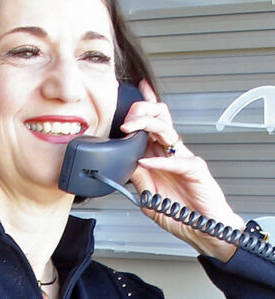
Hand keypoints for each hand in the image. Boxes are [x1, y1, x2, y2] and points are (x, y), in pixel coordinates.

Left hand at [120, 79, 243, 262]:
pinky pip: (176, 160)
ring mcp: (184, 158)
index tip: (135, 89)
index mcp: (158, 154)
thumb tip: (118, 161)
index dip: (144, 106)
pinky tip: (146, 162)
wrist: (203, 230)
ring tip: (130, 129)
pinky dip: (159, 161)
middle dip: (141, 111)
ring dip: (146, 126)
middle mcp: (171, 152)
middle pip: (159, 118)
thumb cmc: (179, 212)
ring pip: (167, 131)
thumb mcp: (146, 194)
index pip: (151, 122)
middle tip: (126, 120)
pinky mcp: (195, 170)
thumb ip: (135, 176)